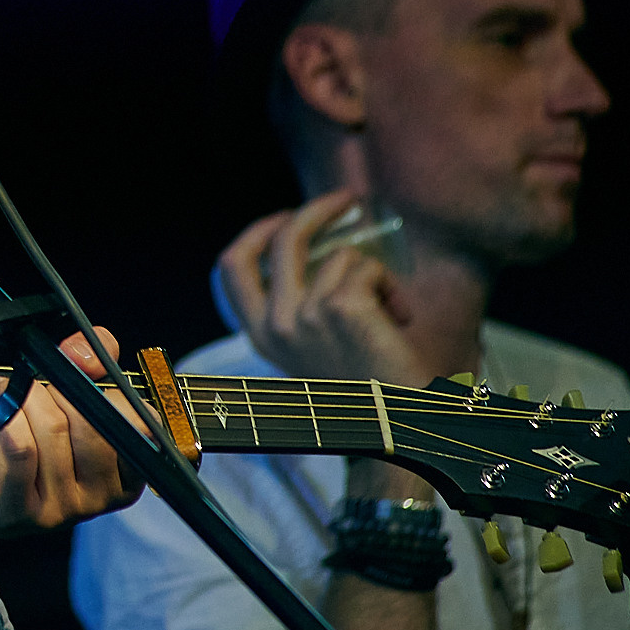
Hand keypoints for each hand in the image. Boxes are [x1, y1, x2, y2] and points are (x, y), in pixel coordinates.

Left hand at [0, 326, 146, 538]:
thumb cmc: (19, 443)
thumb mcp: (59, 400)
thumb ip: (86, 367)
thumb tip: (89, 352)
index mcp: (122, 473)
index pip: (140, 424)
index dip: (110, 390)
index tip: (82, 374)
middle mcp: (98, 498)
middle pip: (92, 423)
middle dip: (57, 391)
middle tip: (33, 388)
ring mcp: (60, 509)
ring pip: (52, 430)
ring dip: (22, 400)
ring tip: (6, 396)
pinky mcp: (18, 508)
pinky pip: (20, 447)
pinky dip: (5, 417)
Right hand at [216, 188, 425, 386]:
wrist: (398, 427)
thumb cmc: (365, 392)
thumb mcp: (312, 352)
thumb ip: (299, 311)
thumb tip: (315, 250)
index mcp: (261, 336)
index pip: (231, 267)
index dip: (256, 233)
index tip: (283, 219)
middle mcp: (276, 326)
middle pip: (283, 239)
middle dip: (316, 210)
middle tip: (347, 202)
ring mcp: (306, 316)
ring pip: (340, 255)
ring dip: (372, 274)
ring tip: (389, 312)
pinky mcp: (342, 308)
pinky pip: (368, 268)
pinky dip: (390, 286)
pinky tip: (399, 317)